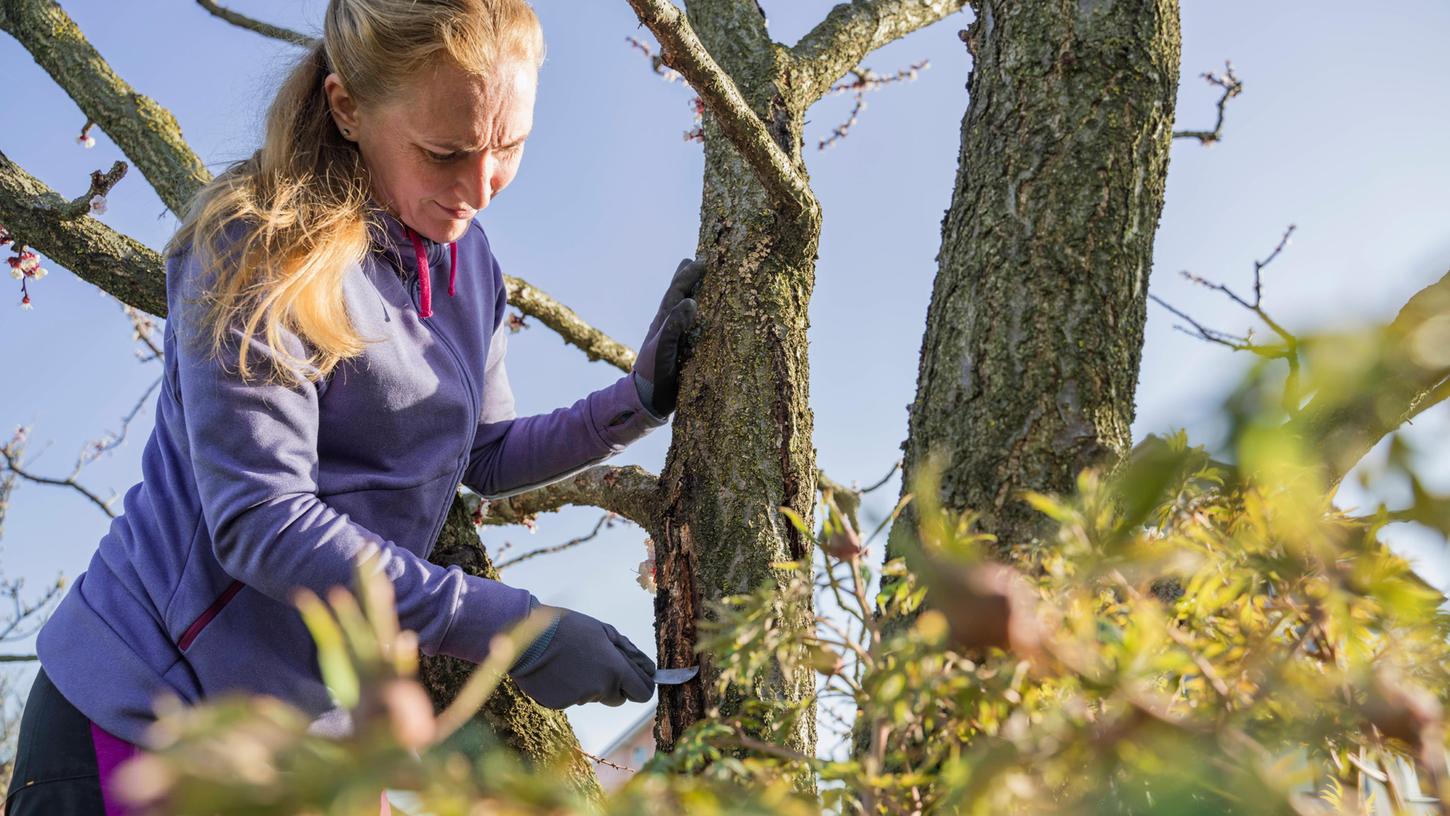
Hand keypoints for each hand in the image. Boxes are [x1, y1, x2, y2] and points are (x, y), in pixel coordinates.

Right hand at [508, 602, 655, 707]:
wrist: (528, 638)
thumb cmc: (569, 628)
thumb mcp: (604, 631)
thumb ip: (630, 653)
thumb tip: (650, 669)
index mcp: (615, 670)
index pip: (643, 693)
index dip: (641, 685)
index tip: (635, 678)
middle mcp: (601, 689)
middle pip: (619, 698)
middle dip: (614, 686)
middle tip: (597, 663)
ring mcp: (580, 699)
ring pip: (595, 697)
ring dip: (590, 685)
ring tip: (573, 661)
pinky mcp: (560, 705)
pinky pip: (574, 699)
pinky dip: (570, 689)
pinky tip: (559, 670)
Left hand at [632, 258, 705, 417]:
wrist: (644, 401)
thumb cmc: (652, 375)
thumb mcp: (662, 349)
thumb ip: (674, 325)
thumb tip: (691, 301)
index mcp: (663, 321)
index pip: (676, 291)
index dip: (688, 275)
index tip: (702, 262)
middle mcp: (667, 326)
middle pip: (676, 295)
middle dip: (686, 278)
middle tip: (698, 262)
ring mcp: (672, 338)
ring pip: (682, 309)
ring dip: (692, 293)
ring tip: (702, 283)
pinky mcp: (678, 350)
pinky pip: (689, 326)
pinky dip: (696, 315)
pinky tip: (703, 317)